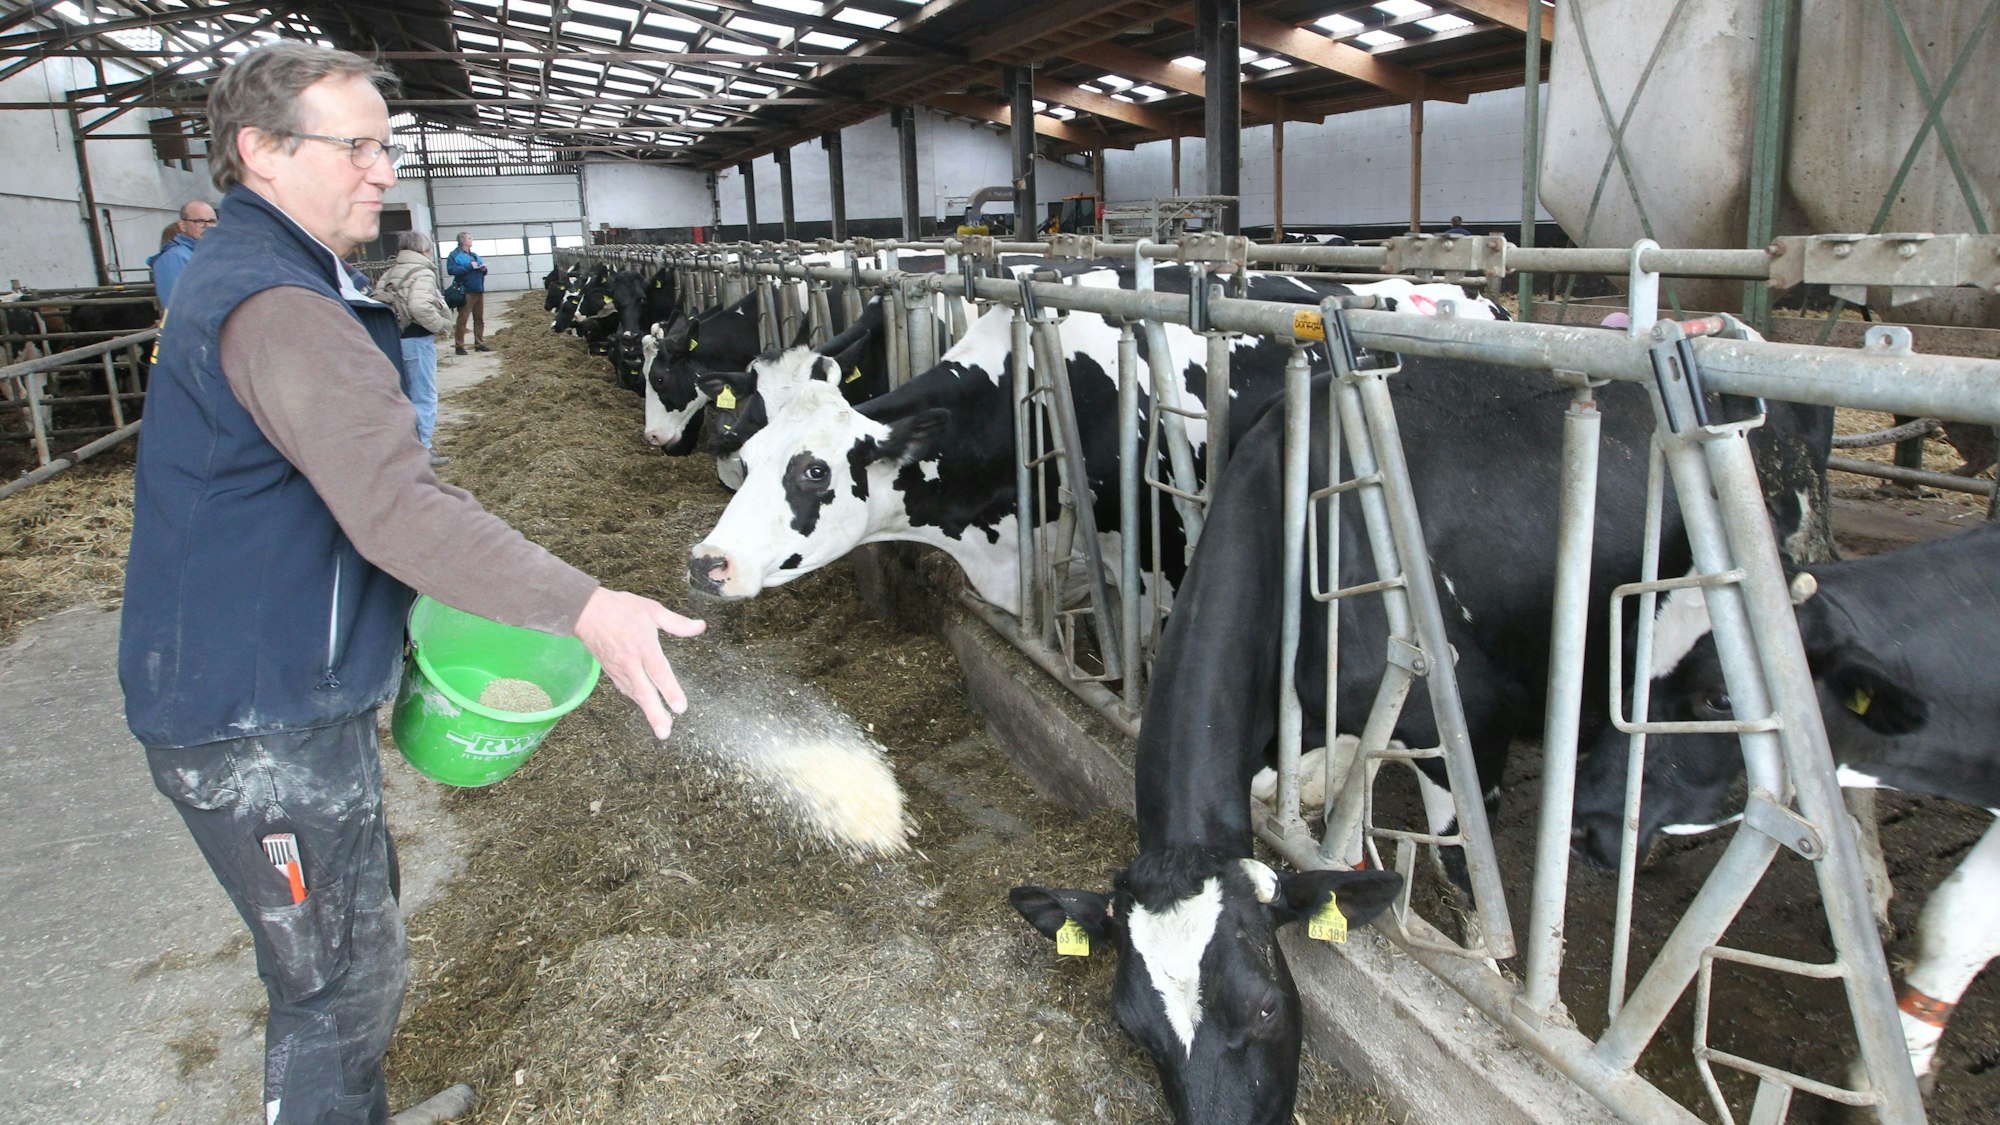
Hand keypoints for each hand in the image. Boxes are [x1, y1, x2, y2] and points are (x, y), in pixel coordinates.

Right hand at [572, 587, 705, 738]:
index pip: (658, 672)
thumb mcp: (652, 610)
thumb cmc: (620, 609)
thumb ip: (677, 623)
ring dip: (647, 712)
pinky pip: (626, 689)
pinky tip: (645, 707)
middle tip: (665, 732)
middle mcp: (630, 662)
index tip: (680, 708)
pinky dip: (636, 700)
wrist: (586, 612)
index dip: (670, 690)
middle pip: (644, 692)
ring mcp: (619, 669)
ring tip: (662, 728)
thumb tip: (700, 626)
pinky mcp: (611, 672)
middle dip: (655, 714)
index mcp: (643, 646)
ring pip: (635, 694)